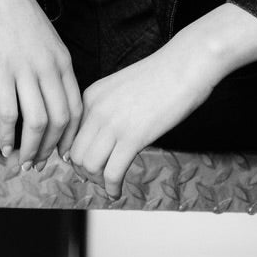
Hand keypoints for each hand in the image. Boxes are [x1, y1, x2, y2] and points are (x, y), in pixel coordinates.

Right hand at [0, 0, 82, 166]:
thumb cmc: (12, 8)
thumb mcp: (42, 35)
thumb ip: (49, 62)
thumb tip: (49, 90)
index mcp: (62, 58)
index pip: (77, 108)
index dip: (71, 137)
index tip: (60, 153)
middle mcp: (49, 66)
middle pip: (61, 120)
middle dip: (52, 149)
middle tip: (40, 165)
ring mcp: (25, 68)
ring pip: (38, 122)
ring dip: (30, 149)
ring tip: (21, 162)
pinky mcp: (0, 69)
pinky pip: (9, 113)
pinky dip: (7, 136)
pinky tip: (2, 146)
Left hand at [66, 3, 256, 197]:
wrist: (185, 64)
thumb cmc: (162, 76)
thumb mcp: (123, 89)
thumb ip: (109, 109)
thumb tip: (105, 140)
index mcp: (92, 95)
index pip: (71, 135)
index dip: (77, 156)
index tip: (87, 167)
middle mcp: (96, 109)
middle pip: (75, 154)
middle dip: (84, 173)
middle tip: (98, 180)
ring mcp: (113, 123)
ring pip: (88, 166)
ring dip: (97, 182)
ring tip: (109, 185)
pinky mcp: (133, 137)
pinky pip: (111, 173)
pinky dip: (112, 188)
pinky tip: (118, 192)